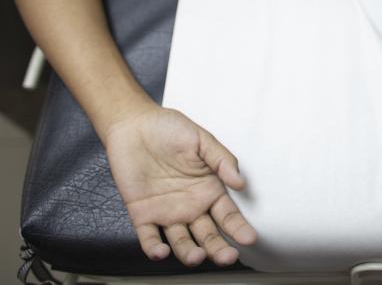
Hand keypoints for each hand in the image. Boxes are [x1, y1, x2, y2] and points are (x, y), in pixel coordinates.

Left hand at [103, 106, 256, 265]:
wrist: (133, 125)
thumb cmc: (168, 129)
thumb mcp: (201, 139)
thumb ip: (221, 160)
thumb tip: (240, 182)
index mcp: (208, 190)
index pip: (228, 216)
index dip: (238, 228)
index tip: (248, 238)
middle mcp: (191, 206)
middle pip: (208, 235)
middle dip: (219, 248)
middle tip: (227, 257)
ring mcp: (167, 212)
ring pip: (182, 241)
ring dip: (189, 252)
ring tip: (196, 256)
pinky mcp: (142, 214)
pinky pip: (149, 237)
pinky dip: (154, 248)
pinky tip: (161, 252)